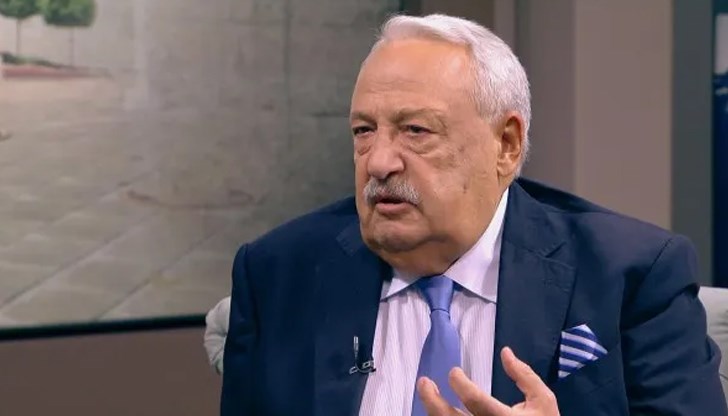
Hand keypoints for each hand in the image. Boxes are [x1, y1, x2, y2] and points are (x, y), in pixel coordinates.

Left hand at [417, 347, 559, 415]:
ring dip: (433, 411)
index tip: (453, 372)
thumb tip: (505, 352)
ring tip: (427, 393)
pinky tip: (438, 410)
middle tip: (424, 382)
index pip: (476, 401)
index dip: (460, 384)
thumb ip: (525, 376)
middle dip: (433, 401)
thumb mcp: (543, 400)